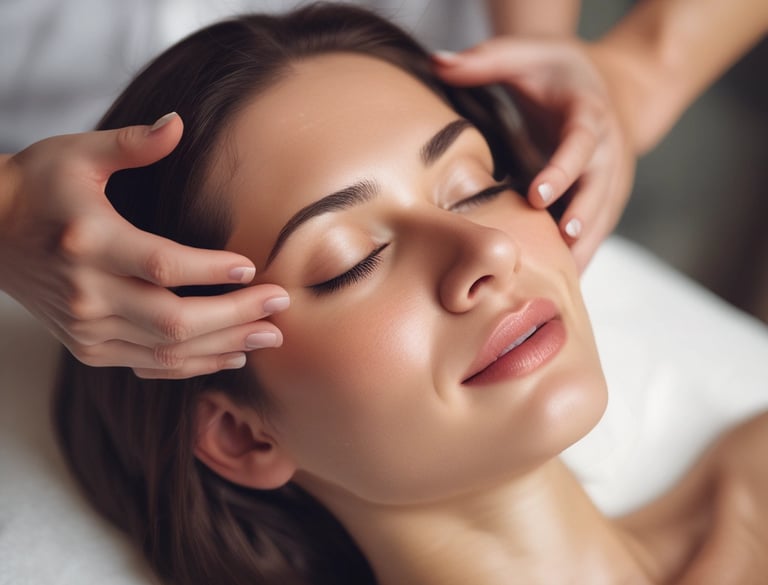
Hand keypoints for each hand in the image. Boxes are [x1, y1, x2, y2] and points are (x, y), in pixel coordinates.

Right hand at [0, 113, 287, 378]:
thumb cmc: (39, 187)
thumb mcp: (77, 154)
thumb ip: (132, 143)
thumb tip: (179, 122)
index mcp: (89, 241)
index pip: (161, 265)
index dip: (210, 270)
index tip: (251, 267)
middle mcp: (87, 293)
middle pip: (173, 319)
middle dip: (234, 316)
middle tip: (279, 307)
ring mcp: (87, 327)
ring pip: (166, 350)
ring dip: (224, 346)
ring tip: (269, 335)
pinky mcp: (89, 347)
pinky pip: (150, 365)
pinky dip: (193, 365)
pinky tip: (230, 354)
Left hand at [434, 37, 635, 270]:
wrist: (610, 88)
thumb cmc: (558, 74)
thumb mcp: (527, 55)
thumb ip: (486, 60)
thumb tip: (437, 61)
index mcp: (589, 115)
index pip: (581, 144)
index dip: (562, 169)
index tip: (538, 194)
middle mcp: (609, 151)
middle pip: (600, 190)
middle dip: (581, 219)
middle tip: (558, 248)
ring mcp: (612, 179)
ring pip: (602, 219)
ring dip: (583, 250)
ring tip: (558, 283)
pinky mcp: (606, 200)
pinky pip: (596, 232)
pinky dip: (581, 256)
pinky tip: (560, 284)